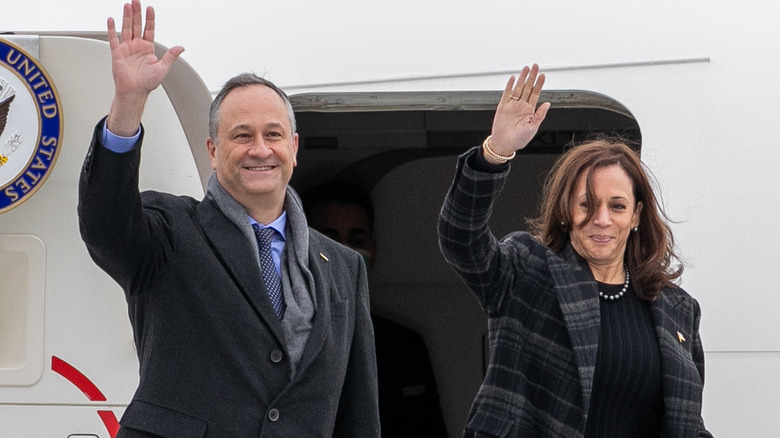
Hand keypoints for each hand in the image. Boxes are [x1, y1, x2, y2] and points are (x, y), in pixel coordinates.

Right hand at [106, 0, 183, 135]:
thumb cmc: (147, 83)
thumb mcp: (163, 68)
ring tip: (127, 6)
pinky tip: (112, 20)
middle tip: (136, 1)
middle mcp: (137, 46)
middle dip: (137, 13)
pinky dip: (112, 29)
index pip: (149, 29)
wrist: (134, 92)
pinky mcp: (117, 53)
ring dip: (126, 17)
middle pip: (136, 25)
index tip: (150, 8)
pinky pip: (114, 39)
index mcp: (148, 48)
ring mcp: (127, 48)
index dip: (149, 19)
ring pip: (126, 28)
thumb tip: (181, 47)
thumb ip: (170, 56)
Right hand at [487, 64, 549, 160]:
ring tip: (526, 69)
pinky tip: (513, 79)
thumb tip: (548, 103)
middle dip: (532, 77)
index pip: (536, 94)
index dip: (539, 84)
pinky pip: (506, 94)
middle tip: (535, 66)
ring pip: (518, 88)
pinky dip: (509, 86)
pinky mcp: (502, 107)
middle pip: (528, 88)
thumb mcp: (533, 128)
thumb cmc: (519, 139)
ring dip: (522, 78)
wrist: (505, 145)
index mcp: (529, 110)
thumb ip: (540, 115)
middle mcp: (521, 106)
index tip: (543, 75)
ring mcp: (512, 105)